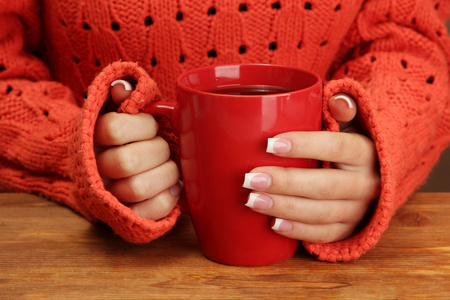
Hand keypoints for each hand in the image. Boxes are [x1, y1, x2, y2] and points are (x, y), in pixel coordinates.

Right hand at [94, 80, 181, 219]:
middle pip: (128, 161)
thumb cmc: (129, 137)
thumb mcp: (123, 112)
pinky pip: (148, 213)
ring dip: (165, 175)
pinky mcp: (127, 216)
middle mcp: (97, 168)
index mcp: (94, 137)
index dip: (143, 126)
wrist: (112, 171)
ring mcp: (110, 195)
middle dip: (158, 151)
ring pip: (138, 188)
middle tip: (165, 149)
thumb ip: (125, 97)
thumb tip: (122, 88)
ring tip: (171, 168)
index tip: (152, 127)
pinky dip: (167, 199)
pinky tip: (174, 188)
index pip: (114, 129)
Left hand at [243, 93, 379, 242]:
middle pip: (326, 185)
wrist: (369, 176)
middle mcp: (367, 183)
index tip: (269, 144)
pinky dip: (298, 231)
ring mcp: (359, 210)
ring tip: (252, 200)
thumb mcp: (348, 123)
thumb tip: (337, 101)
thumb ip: (342, 108)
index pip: (337, 147)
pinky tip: (273, 224)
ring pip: (322, 213)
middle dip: (285, 183)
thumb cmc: (344, 144)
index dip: (304, 145)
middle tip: (250, 179)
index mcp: (365, 152)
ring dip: (285, 208)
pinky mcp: (348, 228)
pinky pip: (324, 234)